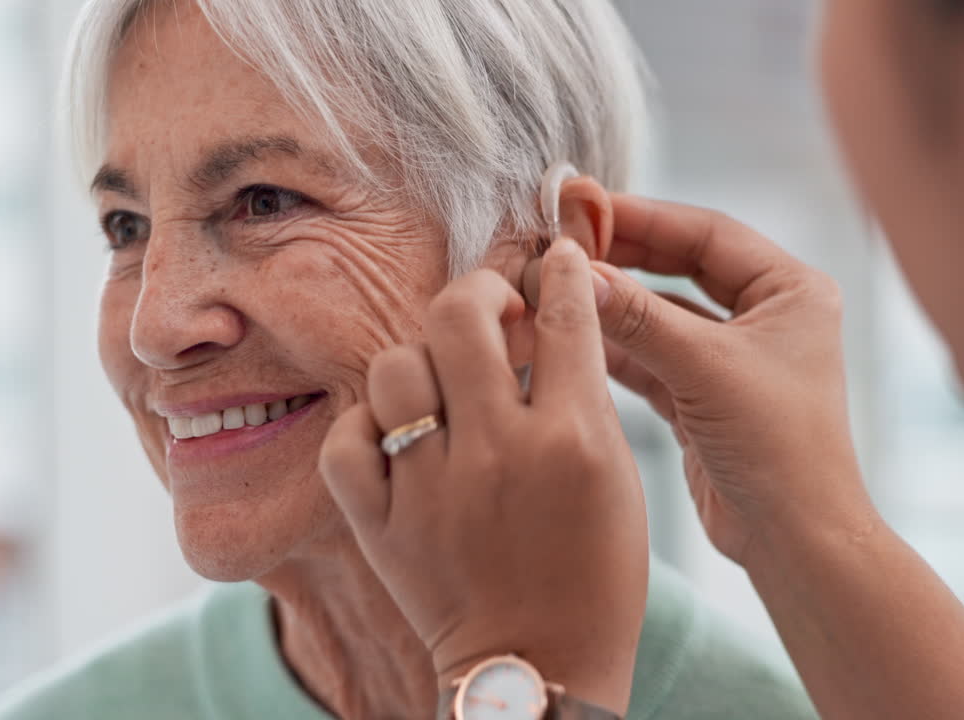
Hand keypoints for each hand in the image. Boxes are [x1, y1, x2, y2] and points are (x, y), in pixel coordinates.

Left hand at [319, 239, 647, 715]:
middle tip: (490, 309)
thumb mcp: (615, 476)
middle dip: (477, 290)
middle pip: (460, 314)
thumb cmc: (593, 572)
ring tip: (443, 383)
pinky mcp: (379, 524)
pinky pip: (348, 438)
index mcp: (570, 440)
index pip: (562, 313)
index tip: (552, 259)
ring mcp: (429, 489)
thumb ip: (584, 393)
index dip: (557, 269)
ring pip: (395, 367)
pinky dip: (368, 427)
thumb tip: (551, 313)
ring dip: (421, 361)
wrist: (539, 665)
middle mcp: (495, 453)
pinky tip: (399, 435)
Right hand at [589, 194, 871, 565]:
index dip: (644, 216)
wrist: (794, 541)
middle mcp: (766, 317)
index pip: (707, 232)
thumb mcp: (705, 370)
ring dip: (613, 304)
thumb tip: (577, 273)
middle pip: (681, 266)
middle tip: (562, 240)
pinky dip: (614, 349)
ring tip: (556, 286)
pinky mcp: (704, 398)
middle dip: (623, 255)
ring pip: (661, 314)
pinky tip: (572, 337)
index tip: (583, 205)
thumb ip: (638, 319)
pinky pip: (651, 358)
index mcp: (790, 291)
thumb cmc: (778, 449)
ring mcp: (732, 359)